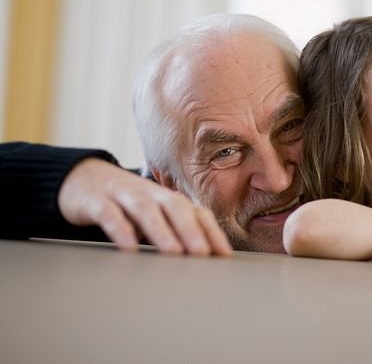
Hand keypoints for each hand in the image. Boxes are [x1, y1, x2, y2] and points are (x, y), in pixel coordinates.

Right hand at [58, 158, 232, 255]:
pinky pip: (110, 214)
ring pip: (145, 210)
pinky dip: (121, 230)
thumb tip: (201, 258)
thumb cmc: (126, 203)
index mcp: (167, 198)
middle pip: (175, 208)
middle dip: (191, 230)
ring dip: (161, 231)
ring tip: (174, 252)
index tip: (224, 254)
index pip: (195, 212)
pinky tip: (130, 248)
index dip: (211, 231)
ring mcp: (123, 195)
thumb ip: (173, 230)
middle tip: (202, 254)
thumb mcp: (152, 214)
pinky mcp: (96, 201)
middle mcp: (149, 193)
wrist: (82, 178)